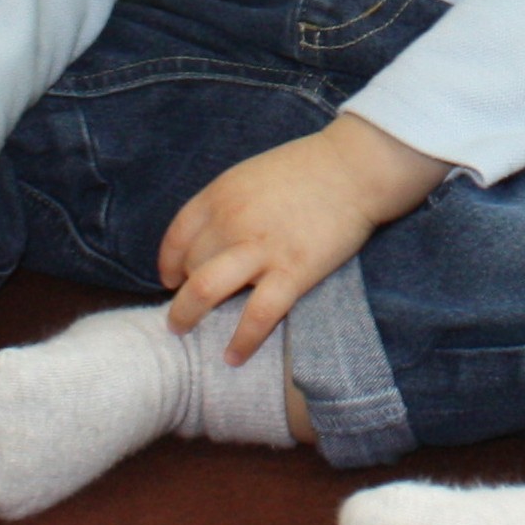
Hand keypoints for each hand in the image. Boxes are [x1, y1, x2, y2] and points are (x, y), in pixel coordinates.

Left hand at [157, 114, 448, 361]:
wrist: (356, 167)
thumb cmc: (309, 168)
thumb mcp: (253, 174)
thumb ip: (229, 203)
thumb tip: (213, 236)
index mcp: (221, 193)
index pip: (177, 236)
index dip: (168, 262)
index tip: (171, 277)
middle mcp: (231, 220)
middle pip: (190, 265)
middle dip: (186, 288)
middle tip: (192, 304)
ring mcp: (260, 248)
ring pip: (204, 290)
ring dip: (186, 315)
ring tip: (184, 331)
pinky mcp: (293, 273)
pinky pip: (257, 316)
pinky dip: (241, 341)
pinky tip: (233, 356)